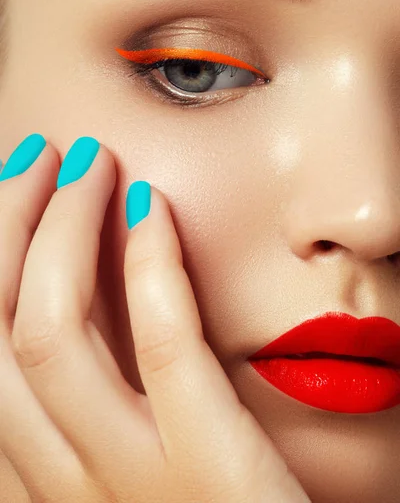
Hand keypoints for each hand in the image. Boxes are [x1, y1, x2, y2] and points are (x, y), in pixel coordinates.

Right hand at [0, 135, 309, 501]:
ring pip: (53, 336)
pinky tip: (152, 204)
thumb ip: (95, 412)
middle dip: (10, 227)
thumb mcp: (129, 472)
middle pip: (4, 334)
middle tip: (45, 158)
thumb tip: (75, 306)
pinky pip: (162, 350)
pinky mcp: (211, 478)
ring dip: (62, 229)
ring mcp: (134, 488)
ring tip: (90, 163)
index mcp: (48, 483)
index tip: (21, 191)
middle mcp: (69, 489)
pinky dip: (147, 266)